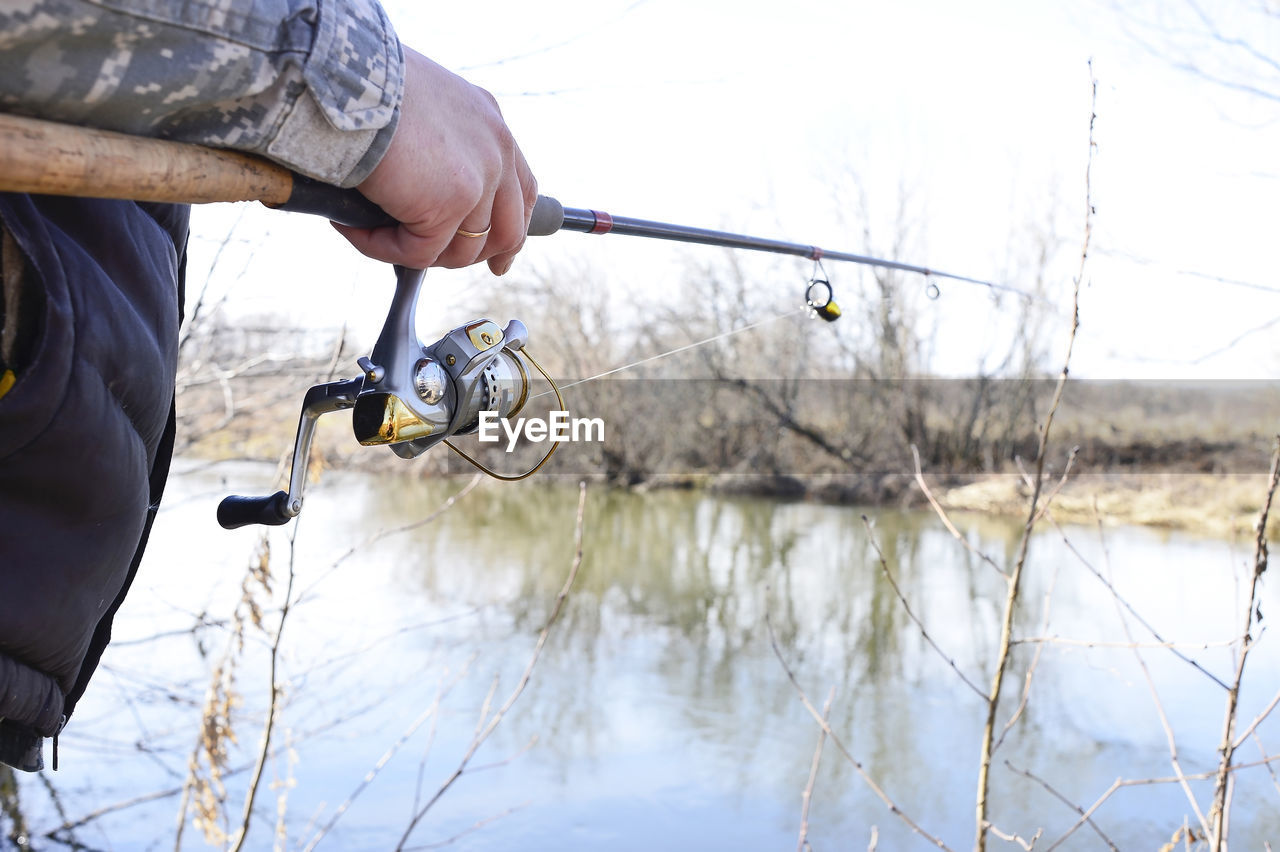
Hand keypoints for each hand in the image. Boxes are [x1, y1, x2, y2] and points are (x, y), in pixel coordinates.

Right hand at [333, 48, 536, 274]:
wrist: (346, 74)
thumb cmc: (364, 82)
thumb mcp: (421, 105)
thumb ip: (439, 143)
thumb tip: (422, 184)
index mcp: (491, 124)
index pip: (521, 190)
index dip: (512, 229)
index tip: (500, 259)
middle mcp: (496, 150)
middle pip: (507, 230)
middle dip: (475, 257)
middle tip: (438, 261)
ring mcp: (479, 179)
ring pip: (460, 250)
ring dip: (416, 251)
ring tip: (374, 232)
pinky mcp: (449, 204)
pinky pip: (419, 253)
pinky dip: (381, 248)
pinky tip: (353, 228)